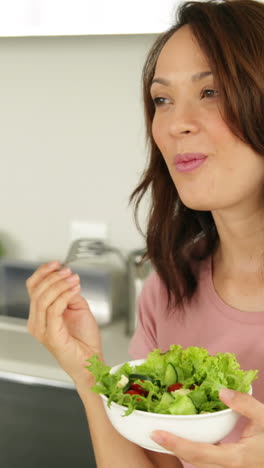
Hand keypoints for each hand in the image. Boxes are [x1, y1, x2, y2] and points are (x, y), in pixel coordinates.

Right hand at [26, 261, 102, 389]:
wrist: (91, 362)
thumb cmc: (84, 340)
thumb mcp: (78, 308)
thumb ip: (70, 294)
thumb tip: (68, 280)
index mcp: (40, 315)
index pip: (33, 288)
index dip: (43, 273)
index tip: (57, 264)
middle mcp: (36, 322)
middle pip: (37, 291)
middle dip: (54, 277)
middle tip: (69, 272)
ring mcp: (42, 330)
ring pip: (43, 298)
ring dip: (60, 284)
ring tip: (74, 279)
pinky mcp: (51, 335)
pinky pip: (54, 309)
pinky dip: (65, 295)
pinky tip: (74, 289)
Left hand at [151, 388, 263, 467]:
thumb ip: (245, 404)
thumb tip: (221, 392)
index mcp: (235, 459)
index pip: (198, 452)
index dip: (175, 444)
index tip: (156, 434)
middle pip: (193, 461)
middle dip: (173, 448)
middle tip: (155, 432)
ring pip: (199, 463)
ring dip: (182, 449)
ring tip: (167, 434)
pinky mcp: (230, 466)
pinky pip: (207, 460)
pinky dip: (194, 450)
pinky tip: (190, 438)